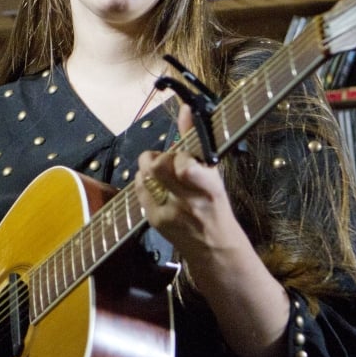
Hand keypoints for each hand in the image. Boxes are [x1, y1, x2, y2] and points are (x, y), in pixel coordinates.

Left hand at [133, 105, 289, 356]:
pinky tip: (154, 184)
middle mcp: (189, 201)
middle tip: (163, 157)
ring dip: (147, 167)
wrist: (214, 249)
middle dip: (157, 156)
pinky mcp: (155, 220)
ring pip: (145, 177)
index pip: (190, 170)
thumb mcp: (214, 172)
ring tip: (158, 169)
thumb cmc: (215, 204)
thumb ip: (198, 139)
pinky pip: (139, 190)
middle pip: (159, 168)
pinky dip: (144, 181)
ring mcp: (169, 212)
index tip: (184, 160)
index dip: (182, 162)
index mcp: (210, 187)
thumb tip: (186, 107)